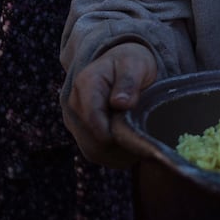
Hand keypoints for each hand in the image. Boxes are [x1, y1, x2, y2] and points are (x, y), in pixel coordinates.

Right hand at [62, 42, 157, 167]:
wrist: (121, 66)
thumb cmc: (131, 63)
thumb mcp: (135, 64)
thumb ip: (129, 81)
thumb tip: (120, 103)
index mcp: (86, 83)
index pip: (93, 117)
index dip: (113, 132)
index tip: (136, 136)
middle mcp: (75, 104)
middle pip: (92, 139)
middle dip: (119, 145)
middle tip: (144, 142)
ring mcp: (76, 120)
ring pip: (94, 151)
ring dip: (118, 153)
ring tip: (140, 143)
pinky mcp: (81, 133)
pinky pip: (96, 154)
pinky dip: (115, 155)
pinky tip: (131, 146)